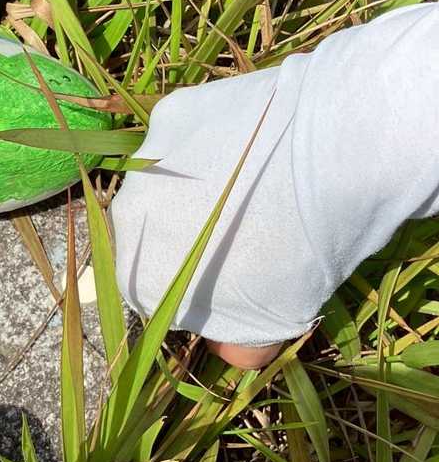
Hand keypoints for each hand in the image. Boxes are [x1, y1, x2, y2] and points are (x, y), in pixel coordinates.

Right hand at [111, 6, 438, 367]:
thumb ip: (238, 348)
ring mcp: (146, 160)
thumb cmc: (301, 252)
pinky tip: (254, 148)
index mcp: (140, 279)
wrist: (334, 154)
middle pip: (152, 236)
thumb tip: (227, 347)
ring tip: (257, 186)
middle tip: (248, 232)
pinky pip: (184, 139)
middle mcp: (127, 217)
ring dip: (194, 189)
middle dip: (188, 236)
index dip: (195, 290)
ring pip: (165, 184)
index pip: (154, 295)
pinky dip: (209, 145)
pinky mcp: (171, 113)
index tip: (236, 279)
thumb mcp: (275, 323)